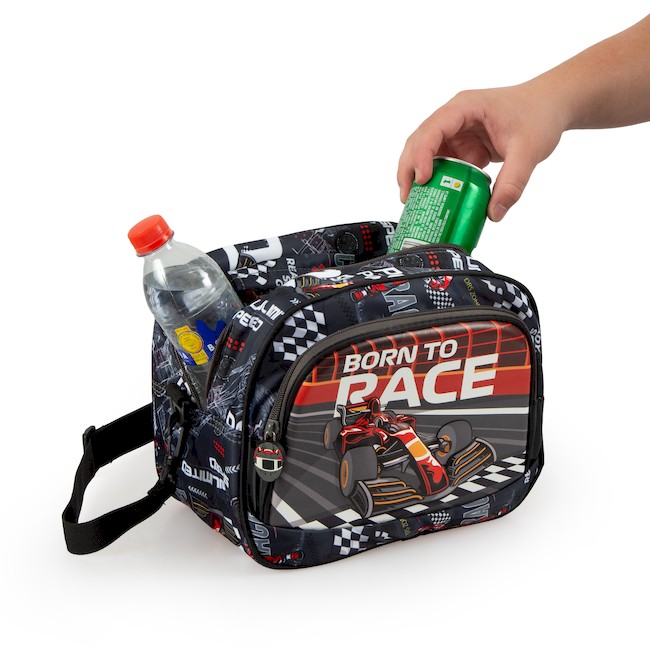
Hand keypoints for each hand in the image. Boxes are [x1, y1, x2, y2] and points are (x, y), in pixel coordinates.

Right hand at [397, 84, 566, 220]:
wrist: (552, 105)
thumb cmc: (539, 114)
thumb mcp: (529, 150)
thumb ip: (512, 183)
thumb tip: (494, 214)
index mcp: (465, 107)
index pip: (433, 128)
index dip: (422, 154)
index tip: (423, 179)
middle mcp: (454, 118)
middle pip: (419, 141)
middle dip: (409, 169)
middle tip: (407, 197)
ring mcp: (456, 132)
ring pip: (425, 153)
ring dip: (417, 176)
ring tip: (413, 201)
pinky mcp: (462, 146)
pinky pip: (442, 164)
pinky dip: (436, 181)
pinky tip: (433, 198)